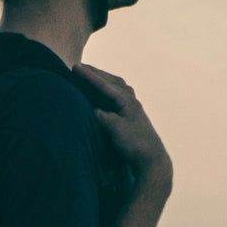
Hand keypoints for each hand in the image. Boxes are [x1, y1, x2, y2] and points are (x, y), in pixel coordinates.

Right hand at [74, 64, 171, 180]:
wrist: (151, 159)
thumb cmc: (135, 144)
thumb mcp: (114, 129)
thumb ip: (102, 115)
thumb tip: (93, 108)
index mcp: (127, 101)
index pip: (104, 85)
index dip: (89, 76)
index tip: (74, 67)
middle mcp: (131, 101)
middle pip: (111, 81)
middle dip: (95, 74)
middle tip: (78, 67)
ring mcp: (133, 107)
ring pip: (116, 87)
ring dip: (102, 80)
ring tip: (88, 75)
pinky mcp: (132, 115)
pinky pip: (117, 96)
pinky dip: (107, 90)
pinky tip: (101, 92)